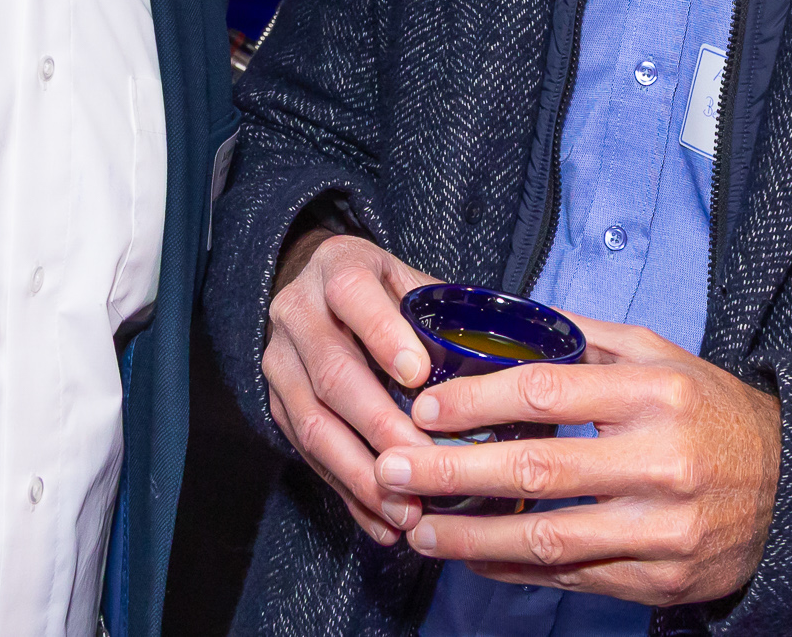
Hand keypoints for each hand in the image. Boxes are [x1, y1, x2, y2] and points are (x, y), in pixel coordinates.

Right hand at [262, 231, 440, 546]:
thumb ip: (443, 312)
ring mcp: (280, 362)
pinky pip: (308, 456)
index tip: (418, 376)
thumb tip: (515, 358)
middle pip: (333, 372)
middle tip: (423, 464)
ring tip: (404, 509)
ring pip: (313, 424)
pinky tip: (381, 523)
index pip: (353, 295)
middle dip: (379, 425)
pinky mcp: (276, 405)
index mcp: (338, 269)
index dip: (384, 335)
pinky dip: (347, 494)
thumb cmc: (379, 290)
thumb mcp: (407, 278)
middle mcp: (298, 312)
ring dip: (361, 473)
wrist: (312, 288)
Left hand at [373, 315, 780, 605]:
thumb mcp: (663, 356)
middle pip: (537, 468)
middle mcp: (662, 460)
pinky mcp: (664, 577)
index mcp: (656, 393)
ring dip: (472, 536)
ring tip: (419, 527)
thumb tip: (509, 320)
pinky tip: (475, 558)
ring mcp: (664, 527)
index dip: (476, 402)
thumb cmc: (713, 413)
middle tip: (393, 470)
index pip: (547, 391)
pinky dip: (516, 569)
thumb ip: (588, 340)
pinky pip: (575, 577)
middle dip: (452, 472)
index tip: (425, 410)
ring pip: (549, 537)